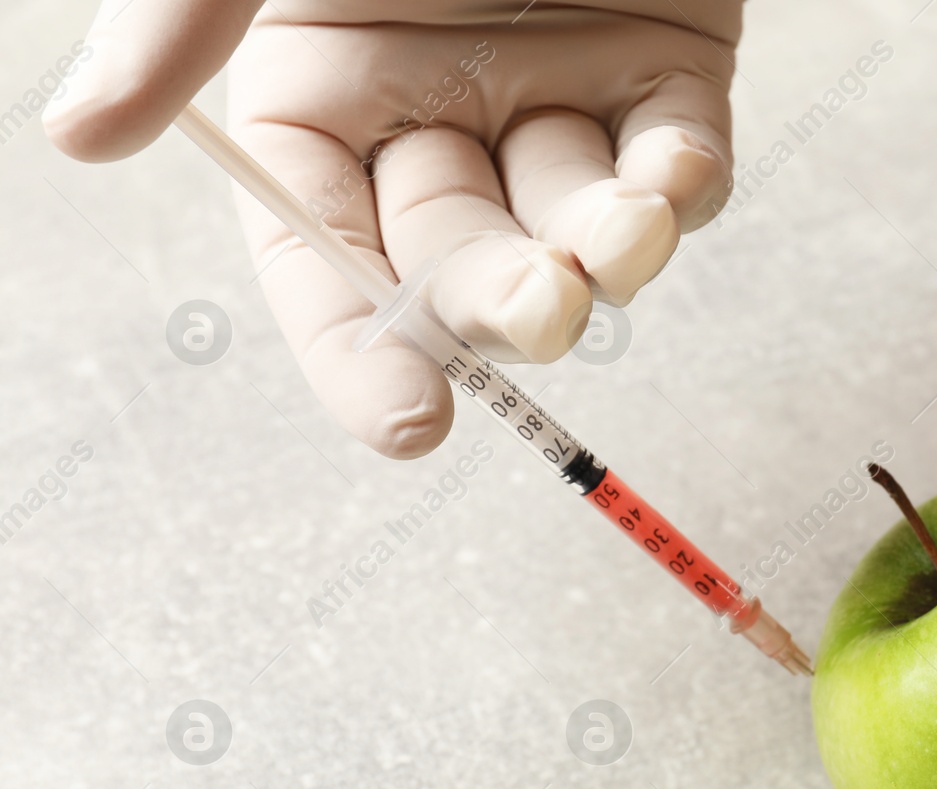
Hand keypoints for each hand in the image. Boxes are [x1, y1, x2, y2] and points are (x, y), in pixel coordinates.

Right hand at [46, 0, 737, 456]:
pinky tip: (672, 178)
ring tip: (607, 246)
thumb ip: (181, 25)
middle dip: (496, 295)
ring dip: (599, 252)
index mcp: (324, 91)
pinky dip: (682, 184)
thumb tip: (77, 140)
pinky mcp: (671, 72)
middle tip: (533, 310)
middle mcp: (440, 111)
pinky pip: (680, 164)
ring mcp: (557, 97)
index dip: (361, 345)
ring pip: (576, 227)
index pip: (327, 254)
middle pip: (459, 254)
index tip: (411, 425)